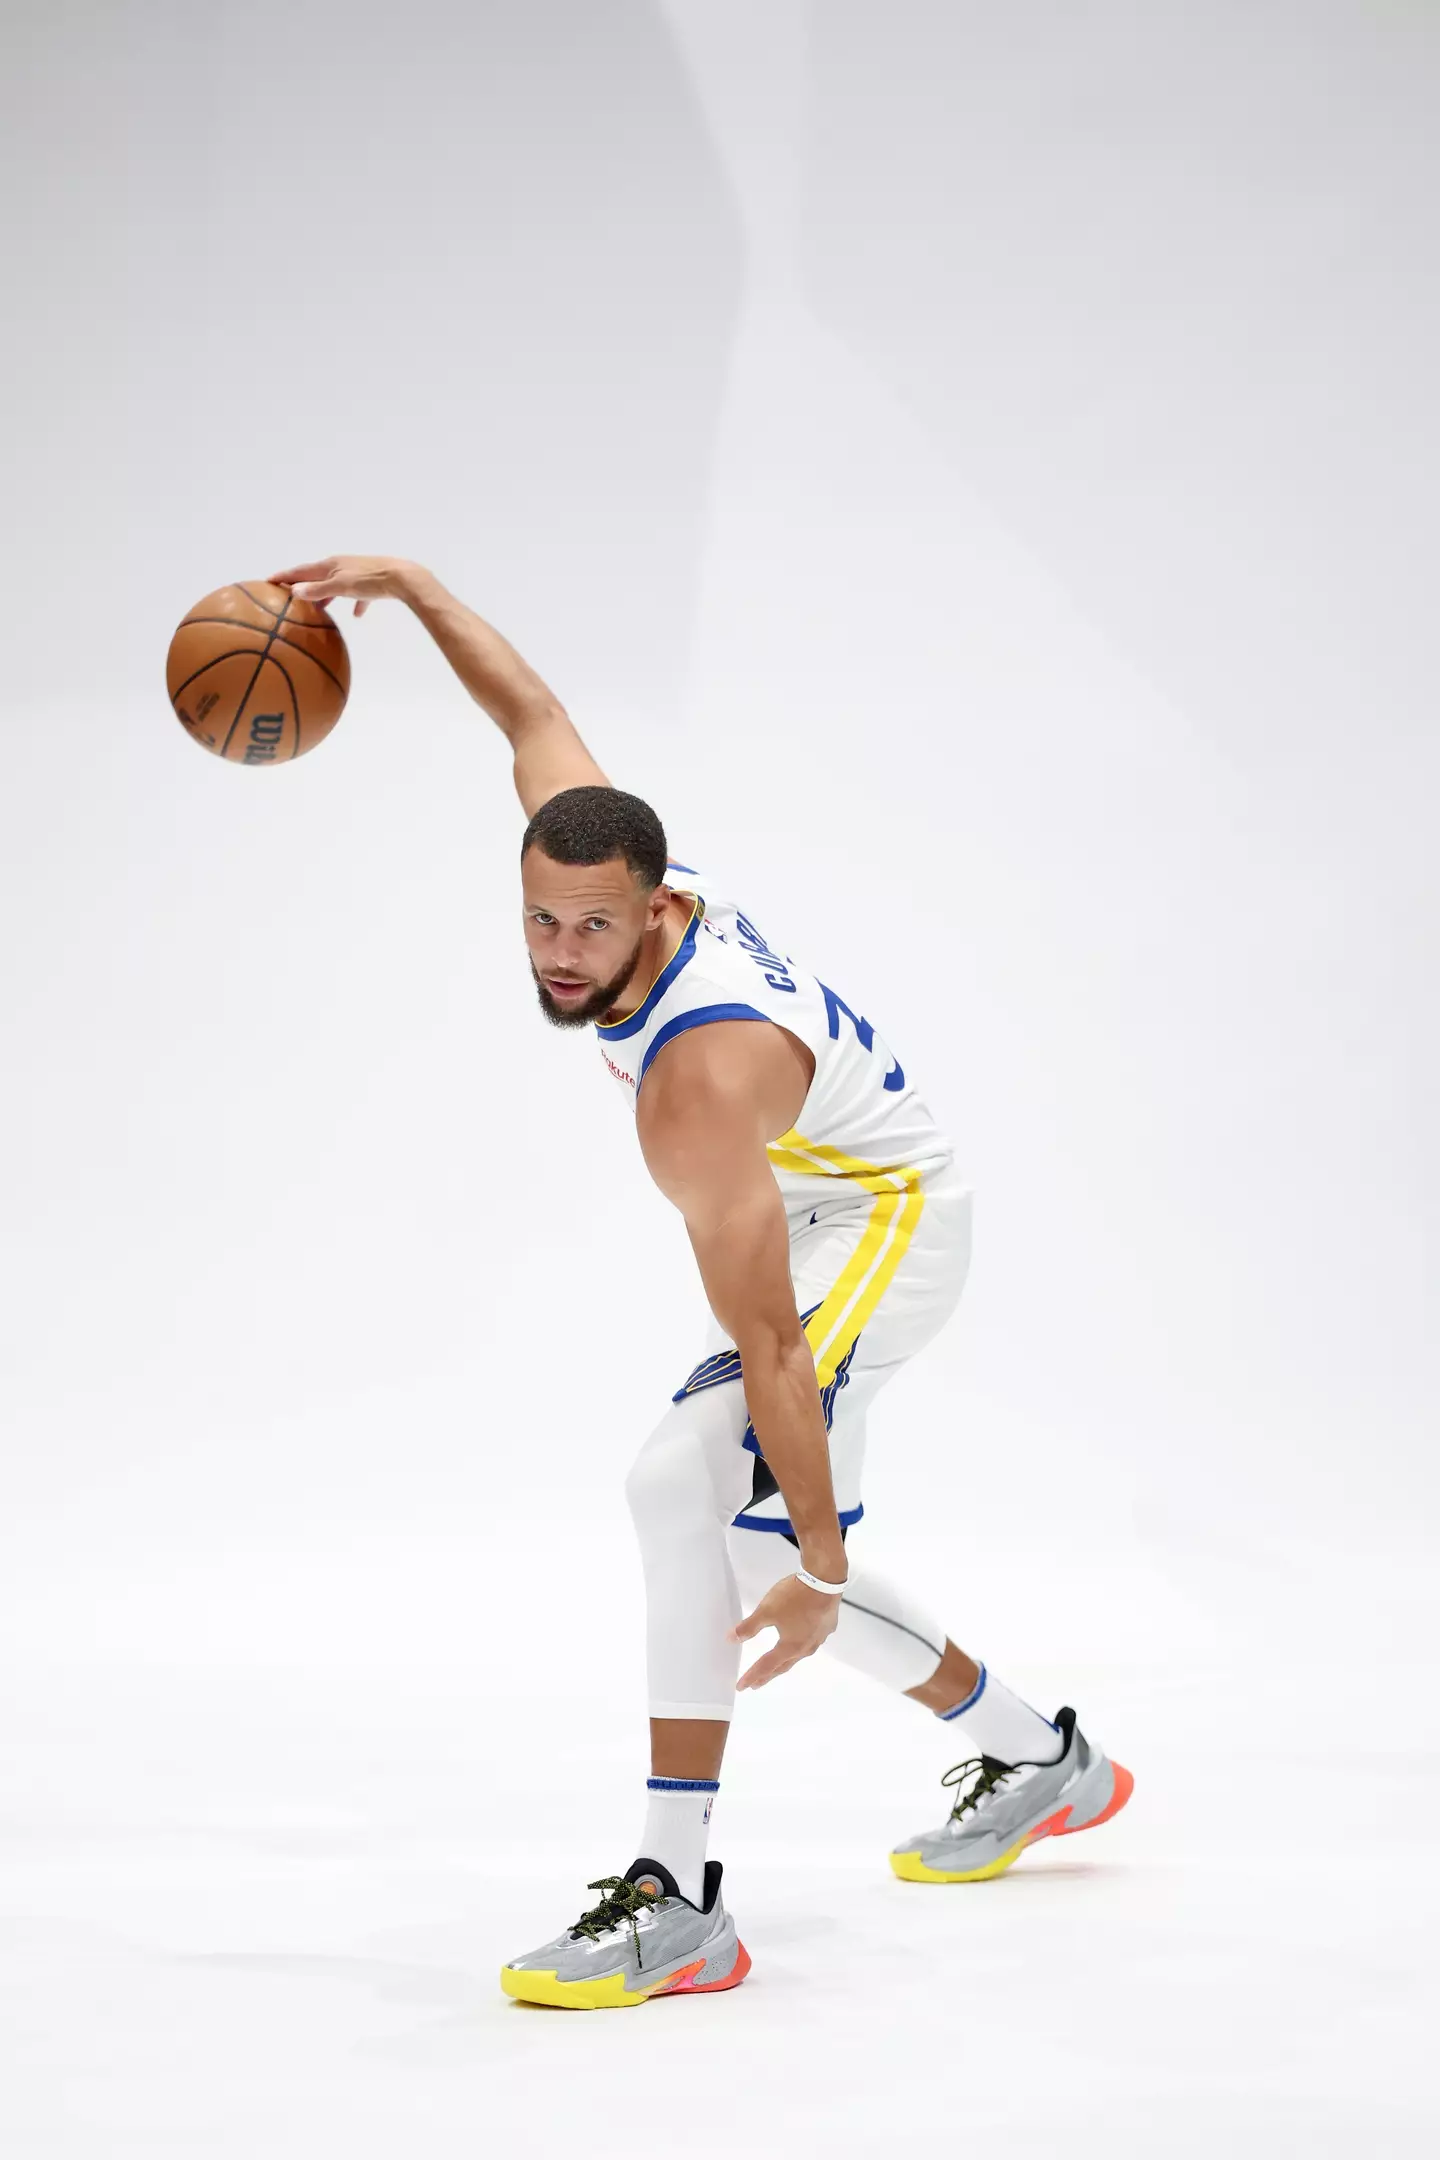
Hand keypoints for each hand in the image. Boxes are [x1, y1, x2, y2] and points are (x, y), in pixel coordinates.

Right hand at [268, 554, 422, 618]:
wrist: (403, 578)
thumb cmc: (370, 581)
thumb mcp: (341, 586)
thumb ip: (318, 590)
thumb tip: (294, 591)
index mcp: (330, 565)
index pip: (301, 571)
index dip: (285, 576)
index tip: (268, 581)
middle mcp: (341, 565)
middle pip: (317, 576)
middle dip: (303, 585)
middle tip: (288, 595)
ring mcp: (357, 573)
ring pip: (336, 585)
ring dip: (326, 595)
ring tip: (319, 609)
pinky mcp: (372, 583)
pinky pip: (358, 594)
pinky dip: (354, 602)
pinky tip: (357, 615)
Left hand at [730, 1573, 840, 1690]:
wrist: (825, 1581)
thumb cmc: (795, 1597)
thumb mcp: (766, 1610)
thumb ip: (749, 1626)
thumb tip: (731, 1639)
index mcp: (790, 1647)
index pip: (766, 1666)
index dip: (752, 1676)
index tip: (742, 1686)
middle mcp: (806, 1648)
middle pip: (783, 1666)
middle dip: (768, 1675)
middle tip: (756, 1684)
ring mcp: (819, 1638)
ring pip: (798, 1655)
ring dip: (785, 1662)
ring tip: (778, 1665)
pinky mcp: (827, 1627)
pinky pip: (811, 1641)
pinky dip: (800, 1645)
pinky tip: (800, 1639)